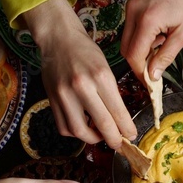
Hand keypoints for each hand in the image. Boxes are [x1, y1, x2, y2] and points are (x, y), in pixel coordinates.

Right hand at [23, 0, 135, 149]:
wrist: (58, 39)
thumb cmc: (86, 52)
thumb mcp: (106, 69)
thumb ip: (112, 94)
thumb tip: (119, 121)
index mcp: (101, 77)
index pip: (117, 111)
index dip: (126, 129)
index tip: (131, 136)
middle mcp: (82, 86)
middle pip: (101, 124)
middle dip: (113, 139)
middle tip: (119, 143)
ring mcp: (64, 94)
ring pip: (79, 131)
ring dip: (92, 138)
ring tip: (99, 134)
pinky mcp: (51, 99)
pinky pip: (64, 126)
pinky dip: (75, 132)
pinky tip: (83, 127)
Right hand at [122, 0, 182, 81]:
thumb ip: (166, 56)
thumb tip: (153, 75)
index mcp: (147, 20)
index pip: (134, 54)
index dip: (139, 71)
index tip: (148, 82)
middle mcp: (133, 13)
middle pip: (125, 49)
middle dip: (138, 62)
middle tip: (153, 68)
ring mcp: (130, 7)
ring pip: (126, 40)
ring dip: (139, 50)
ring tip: (159, 46)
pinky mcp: (130, 5)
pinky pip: (129, 29)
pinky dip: (139, 39)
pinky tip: (155, 36)